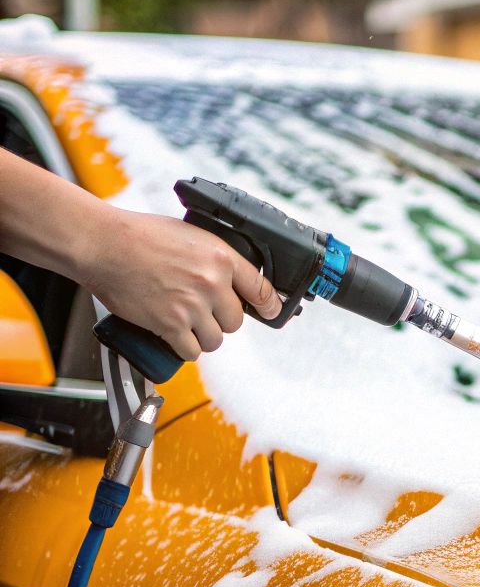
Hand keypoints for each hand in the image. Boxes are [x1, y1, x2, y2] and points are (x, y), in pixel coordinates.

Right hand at [82, 208, 281, 360]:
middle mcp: (212, 283)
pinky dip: (184, 348)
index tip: (271, 313)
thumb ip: (214, 258)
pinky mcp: (171, 325)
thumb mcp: (190, 235)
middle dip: (220, 320)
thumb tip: (230, 278)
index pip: (261, 290)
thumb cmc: (137, 234)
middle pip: (235, 321)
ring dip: (203, 336)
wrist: (102, 243)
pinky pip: (192, 351)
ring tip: (185, 324)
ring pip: (215, 339)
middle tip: (201, 312)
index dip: (269, 306)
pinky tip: (174, 337)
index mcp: (221, 258)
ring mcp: (192, 306)